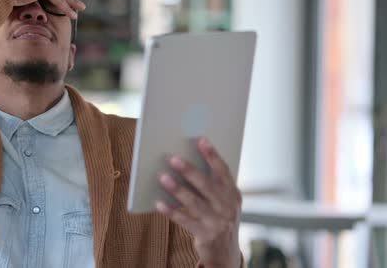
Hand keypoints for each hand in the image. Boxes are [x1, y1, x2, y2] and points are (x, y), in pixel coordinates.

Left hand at [156, 137, 241, 267]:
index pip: (223, 170)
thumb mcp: (222, 201)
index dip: (212, 155)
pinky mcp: (206, 235)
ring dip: (177, 189)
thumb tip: (184, 162)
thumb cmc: (219, 217)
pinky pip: (186, 221)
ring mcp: (218, 222)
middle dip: (190, 171)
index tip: (201, 140)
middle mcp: (228, 206)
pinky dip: (172, 212)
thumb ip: (210, 185)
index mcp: (233, 193)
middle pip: (207, 185)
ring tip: (162, 177)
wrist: (226, 252)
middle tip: (173, 158)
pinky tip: (159, 203)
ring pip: (195, 202)